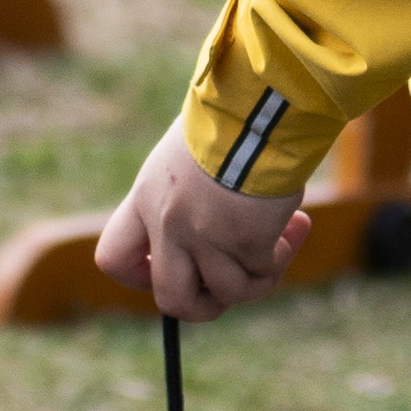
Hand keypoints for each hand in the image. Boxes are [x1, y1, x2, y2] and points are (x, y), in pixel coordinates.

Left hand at [92, 124, 309, 323]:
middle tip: (229, 286)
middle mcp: (168, 224)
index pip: (113, 258)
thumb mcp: (185, 157)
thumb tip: (211, 233)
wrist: (259, 105)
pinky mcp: (246, 242)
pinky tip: (297, 223)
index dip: (140, 276)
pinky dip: (282, 255)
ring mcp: (205, 238)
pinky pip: (264, 272)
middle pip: (171, 300)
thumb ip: (183, 198)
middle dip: (203, 305)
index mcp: (146, 198)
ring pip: (228, 293)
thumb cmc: (230, 117)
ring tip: (283, 240)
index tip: (166, 268)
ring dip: (259, 276)